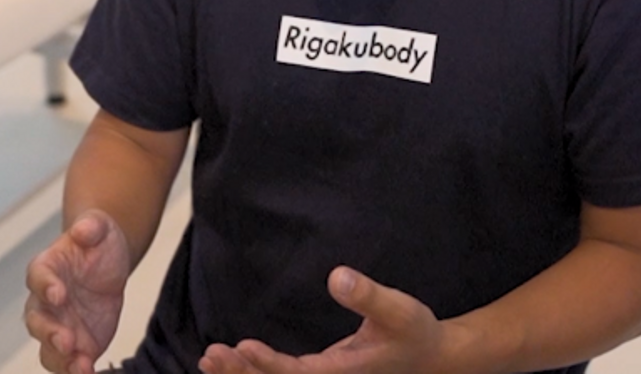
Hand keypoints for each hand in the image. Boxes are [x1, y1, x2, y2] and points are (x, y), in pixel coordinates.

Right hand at [25, 209, 132, 373]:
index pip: (38, 277)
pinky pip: (68, 362)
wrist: (107, 262)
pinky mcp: (75, 343)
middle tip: (66, 340)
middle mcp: (45, 302)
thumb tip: (84, 229)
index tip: (58, 294)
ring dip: (61, 360)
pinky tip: (89, 372)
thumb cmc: (97, 242)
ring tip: (79, 365)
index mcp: (47, 268)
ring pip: (48, 348)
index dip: (46, 286)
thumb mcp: (100, 227)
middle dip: (49, 332)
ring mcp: (57, 325)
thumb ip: (92, 226)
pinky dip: (76, 370)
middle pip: (36, 320)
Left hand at [199, 267, 463, 373]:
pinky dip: (255, 372)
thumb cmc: (415, 333)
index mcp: (343, 373)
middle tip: (212, 354)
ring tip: (210, 358)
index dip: (268, 365)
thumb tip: (336, 276)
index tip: (242, 347)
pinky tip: (233, 361)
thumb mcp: (399, 310)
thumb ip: (369, 295)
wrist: (430, 358)